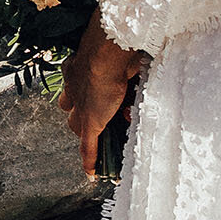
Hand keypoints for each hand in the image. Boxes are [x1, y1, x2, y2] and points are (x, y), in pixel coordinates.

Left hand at [59, 12, 144, 176]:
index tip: (80, 94)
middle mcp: (74, 87)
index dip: (76, 92)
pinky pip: (87, 146)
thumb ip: (130, 58)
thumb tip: (150, 53)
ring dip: (86, 131)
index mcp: (76, 68)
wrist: (105, 55)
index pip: (71, 85)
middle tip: (92, 114)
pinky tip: (91, 174)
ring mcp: (82, 107)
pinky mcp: (90, 124)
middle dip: (77, 111)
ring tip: (97, 139)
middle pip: (70, 106)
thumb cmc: (117, 46)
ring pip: (77, 125)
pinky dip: (89, 160)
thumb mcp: (122, 51)